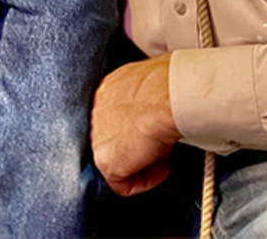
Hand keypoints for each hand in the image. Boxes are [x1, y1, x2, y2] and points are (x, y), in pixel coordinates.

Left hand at [91, 55, 181, 195]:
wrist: (169, 94)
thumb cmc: (170, 83)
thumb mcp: (153, 83)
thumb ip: (145, 98)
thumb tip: (156, 110)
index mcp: (107, 90)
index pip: (115, 115)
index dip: (136, 127)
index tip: (152, 130)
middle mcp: (97, 112)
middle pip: (114, 137)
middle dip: (137, 144)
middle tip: (159, 145)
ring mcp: (98, 138)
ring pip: (118, 159)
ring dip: (143, 161)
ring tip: (164, 155)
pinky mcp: (106, 162)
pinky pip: (123, 183)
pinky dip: (146, 181)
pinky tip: (163, 170)